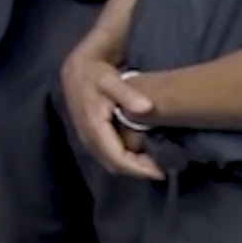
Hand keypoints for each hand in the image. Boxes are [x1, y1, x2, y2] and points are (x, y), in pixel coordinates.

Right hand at [63, 50, 163, 180]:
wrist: (76, 70)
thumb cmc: (96, 75)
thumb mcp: (112, 80)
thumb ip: (128, 94)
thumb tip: (147, 107)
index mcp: (94, 128)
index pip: (117, 159)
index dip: (139, 169)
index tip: (162, 172)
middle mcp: (89, 139)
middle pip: (115, 166)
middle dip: (139, 171)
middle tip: (164, 168)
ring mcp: (88, 140)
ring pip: (111, 163)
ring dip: (132, 167)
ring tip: (156, 163)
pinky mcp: (90, 138)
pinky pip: (108, 157)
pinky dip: (126, 160)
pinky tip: (141, 154)